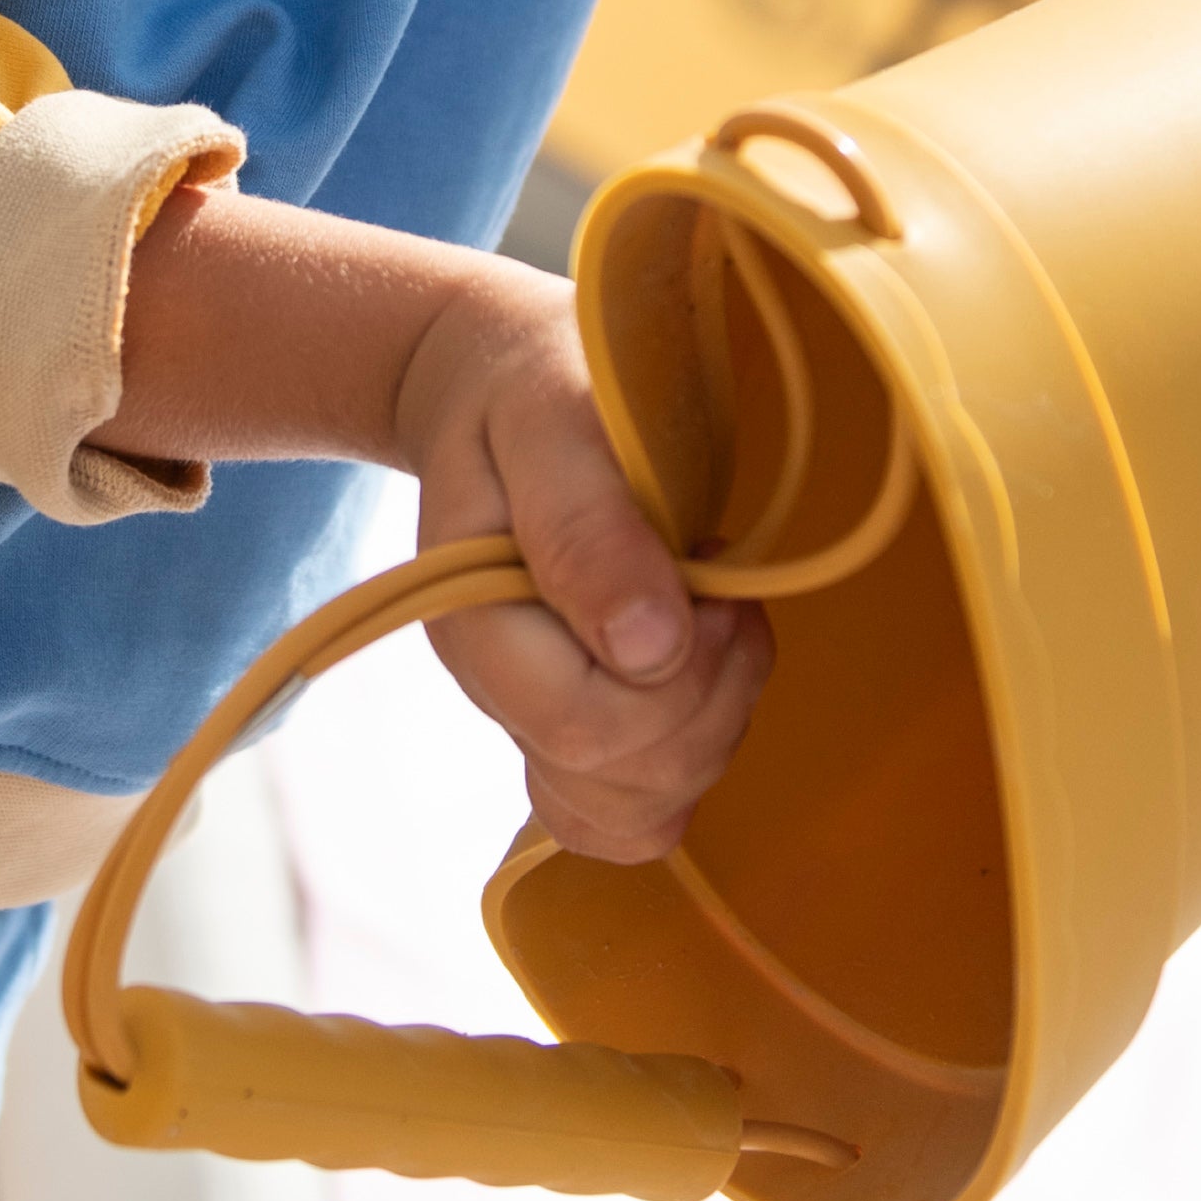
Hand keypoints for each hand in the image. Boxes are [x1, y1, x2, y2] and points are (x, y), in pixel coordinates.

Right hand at [391, 262, 771, 861]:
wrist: (506, 383)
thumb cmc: (537, 386)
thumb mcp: (556, 419)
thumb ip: (589, 525)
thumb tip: (650, 646)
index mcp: (473, 618)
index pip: (583, 724)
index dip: (678, 674)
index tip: (712, 575)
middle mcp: (497, 688)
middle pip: (623, 775)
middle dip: (712, 692)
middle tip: (727, 589)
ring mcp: (535, 717)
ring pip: (642, 809)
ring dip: (715, 722)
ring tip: (719, 616)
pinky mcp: (577, 729)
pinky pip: (632, 817)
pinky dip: (688, 762)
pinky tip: (701, 675)